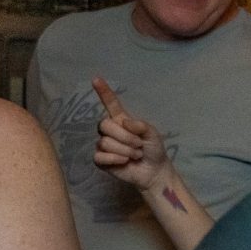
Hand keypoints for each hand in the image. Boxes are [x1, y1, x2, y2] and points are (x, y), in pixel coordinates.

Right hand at [91, 77, 170, 191]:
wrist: (153, 170)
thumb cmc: (153, 149)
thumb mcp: (152, 134)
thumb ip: (141, 126)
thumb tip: (126, 123)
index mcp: (122, 120)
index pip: (111, 104)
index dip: (104, 92)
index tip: (96, 79)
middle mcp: (110, 130)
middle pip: (104, 125)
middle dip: (125, 137)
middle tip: (138, 145)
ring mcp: (104, 144)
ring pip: (104, 142)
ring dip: (125, 150)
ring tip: (135, 155)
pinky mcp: (100, 159)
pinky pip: (100, 156)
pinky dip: (115, 160)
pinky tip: (124, 162)